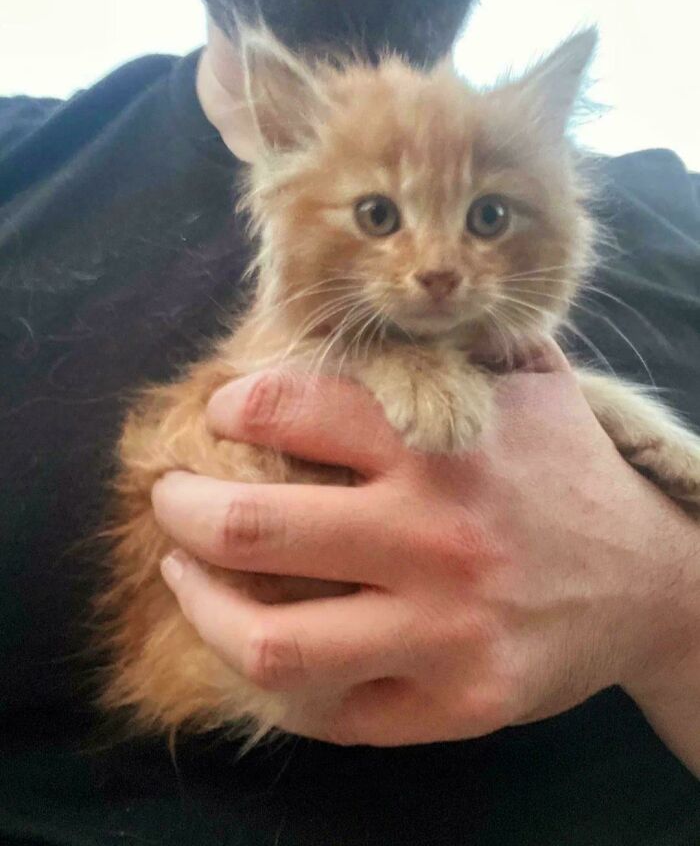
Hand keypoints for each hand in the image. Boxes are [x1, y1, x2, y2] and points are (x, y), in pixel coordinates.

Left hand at [153, 350, 699, 757]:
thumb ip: (456, 339)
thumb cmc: (573, 475)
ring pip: (273, 643)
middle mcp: (436, 537)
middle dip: (182, 508)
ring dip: (202, 607)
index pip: (295, 409)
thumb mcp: (531, 382)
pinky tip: (264, 640)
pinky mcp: (455, 704)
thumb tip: (378, 307)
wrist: (655, 584)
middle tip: (169, 498)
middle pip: (255, 527)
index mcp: (442, 445)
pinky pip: (330, 712)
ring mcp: (444, 632)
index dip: (234, 408)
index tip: (222, 416)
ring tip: (185, 574)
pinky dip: (278, 681)